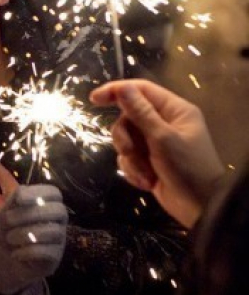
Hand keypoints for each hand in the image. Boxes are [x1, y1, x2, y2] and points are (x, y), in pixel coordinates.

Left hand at [0, 185, 67, 294]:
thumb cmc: (3, 233)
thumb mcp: (2, 210)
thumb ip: (9, 194)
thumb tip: (4, 170)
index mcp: (45, 207)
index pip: (54, 193)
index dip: (38, 193)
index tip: (19, 198)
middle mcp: (56, 223)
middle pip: (59, 210)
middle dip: (31, 213)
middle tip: (7, 220)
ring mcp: (57, 242)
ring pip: (53, 232)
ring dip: (26, 233)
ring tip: (9, 238)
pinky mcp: (53, 261)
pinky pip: (48, 252)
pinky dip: (27, 251)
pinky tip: (15, 253)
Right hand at [90, 79, 224, 227]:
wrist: (200, 207)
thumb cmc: (187, 168)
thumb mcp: (162, 138)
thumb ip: (140, 112)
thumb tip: (122, 88)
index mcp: (174, 110)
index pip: (141, 90)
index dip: (116, 91)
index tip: (94, 100)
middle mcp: (165, 122)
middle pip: (128, 118)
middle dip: (125, 138)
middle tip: (130, 152)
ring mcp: (156, 142)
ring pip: (125, 140)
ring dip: (130, 159)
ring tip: (145, 174)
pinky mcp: (149, 161)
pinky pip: (128, 158)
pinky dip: (133, 170)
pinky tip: (146, 181)